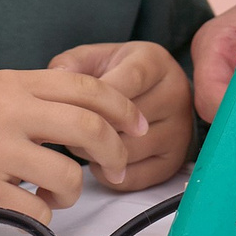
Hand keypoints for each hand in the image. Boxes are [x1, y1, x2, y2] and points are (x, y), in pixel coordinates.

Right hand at [0, 67, 148, 221]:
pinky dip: (42, 216)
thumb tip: (75, 111)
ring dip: (73, 191)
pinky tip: (26, 207)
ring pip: (68, 176)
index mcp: (11, 83)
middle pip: (89, 128)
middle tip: (117, 168)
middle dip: (115, 153)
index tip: (137, 125)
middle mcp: (8, 113)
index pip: (85, 86)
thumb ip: (26, 96)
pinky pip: (36, 212)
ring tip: (56, 193)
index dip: (121, 107)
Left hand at [50, 40, 193, 189]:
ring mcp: (179, 130)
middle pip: (126, 121)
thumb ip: (73, 63)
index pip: (128, 81)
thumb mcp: (96, 58)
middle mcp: (175, 94)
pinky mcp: (174, 161)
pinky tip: (98, 160)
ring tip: (82, 142)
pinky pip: (135, 178)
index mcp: (154, 62)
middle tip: (69, 128)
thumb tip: (56, 76)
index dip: (95, 97)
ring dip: (96, 153)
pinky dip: (108, 175)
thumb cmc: (117, 74)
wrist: (154, 92)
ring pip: (129, 152)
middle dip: (90, 128)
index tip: (70, 107)